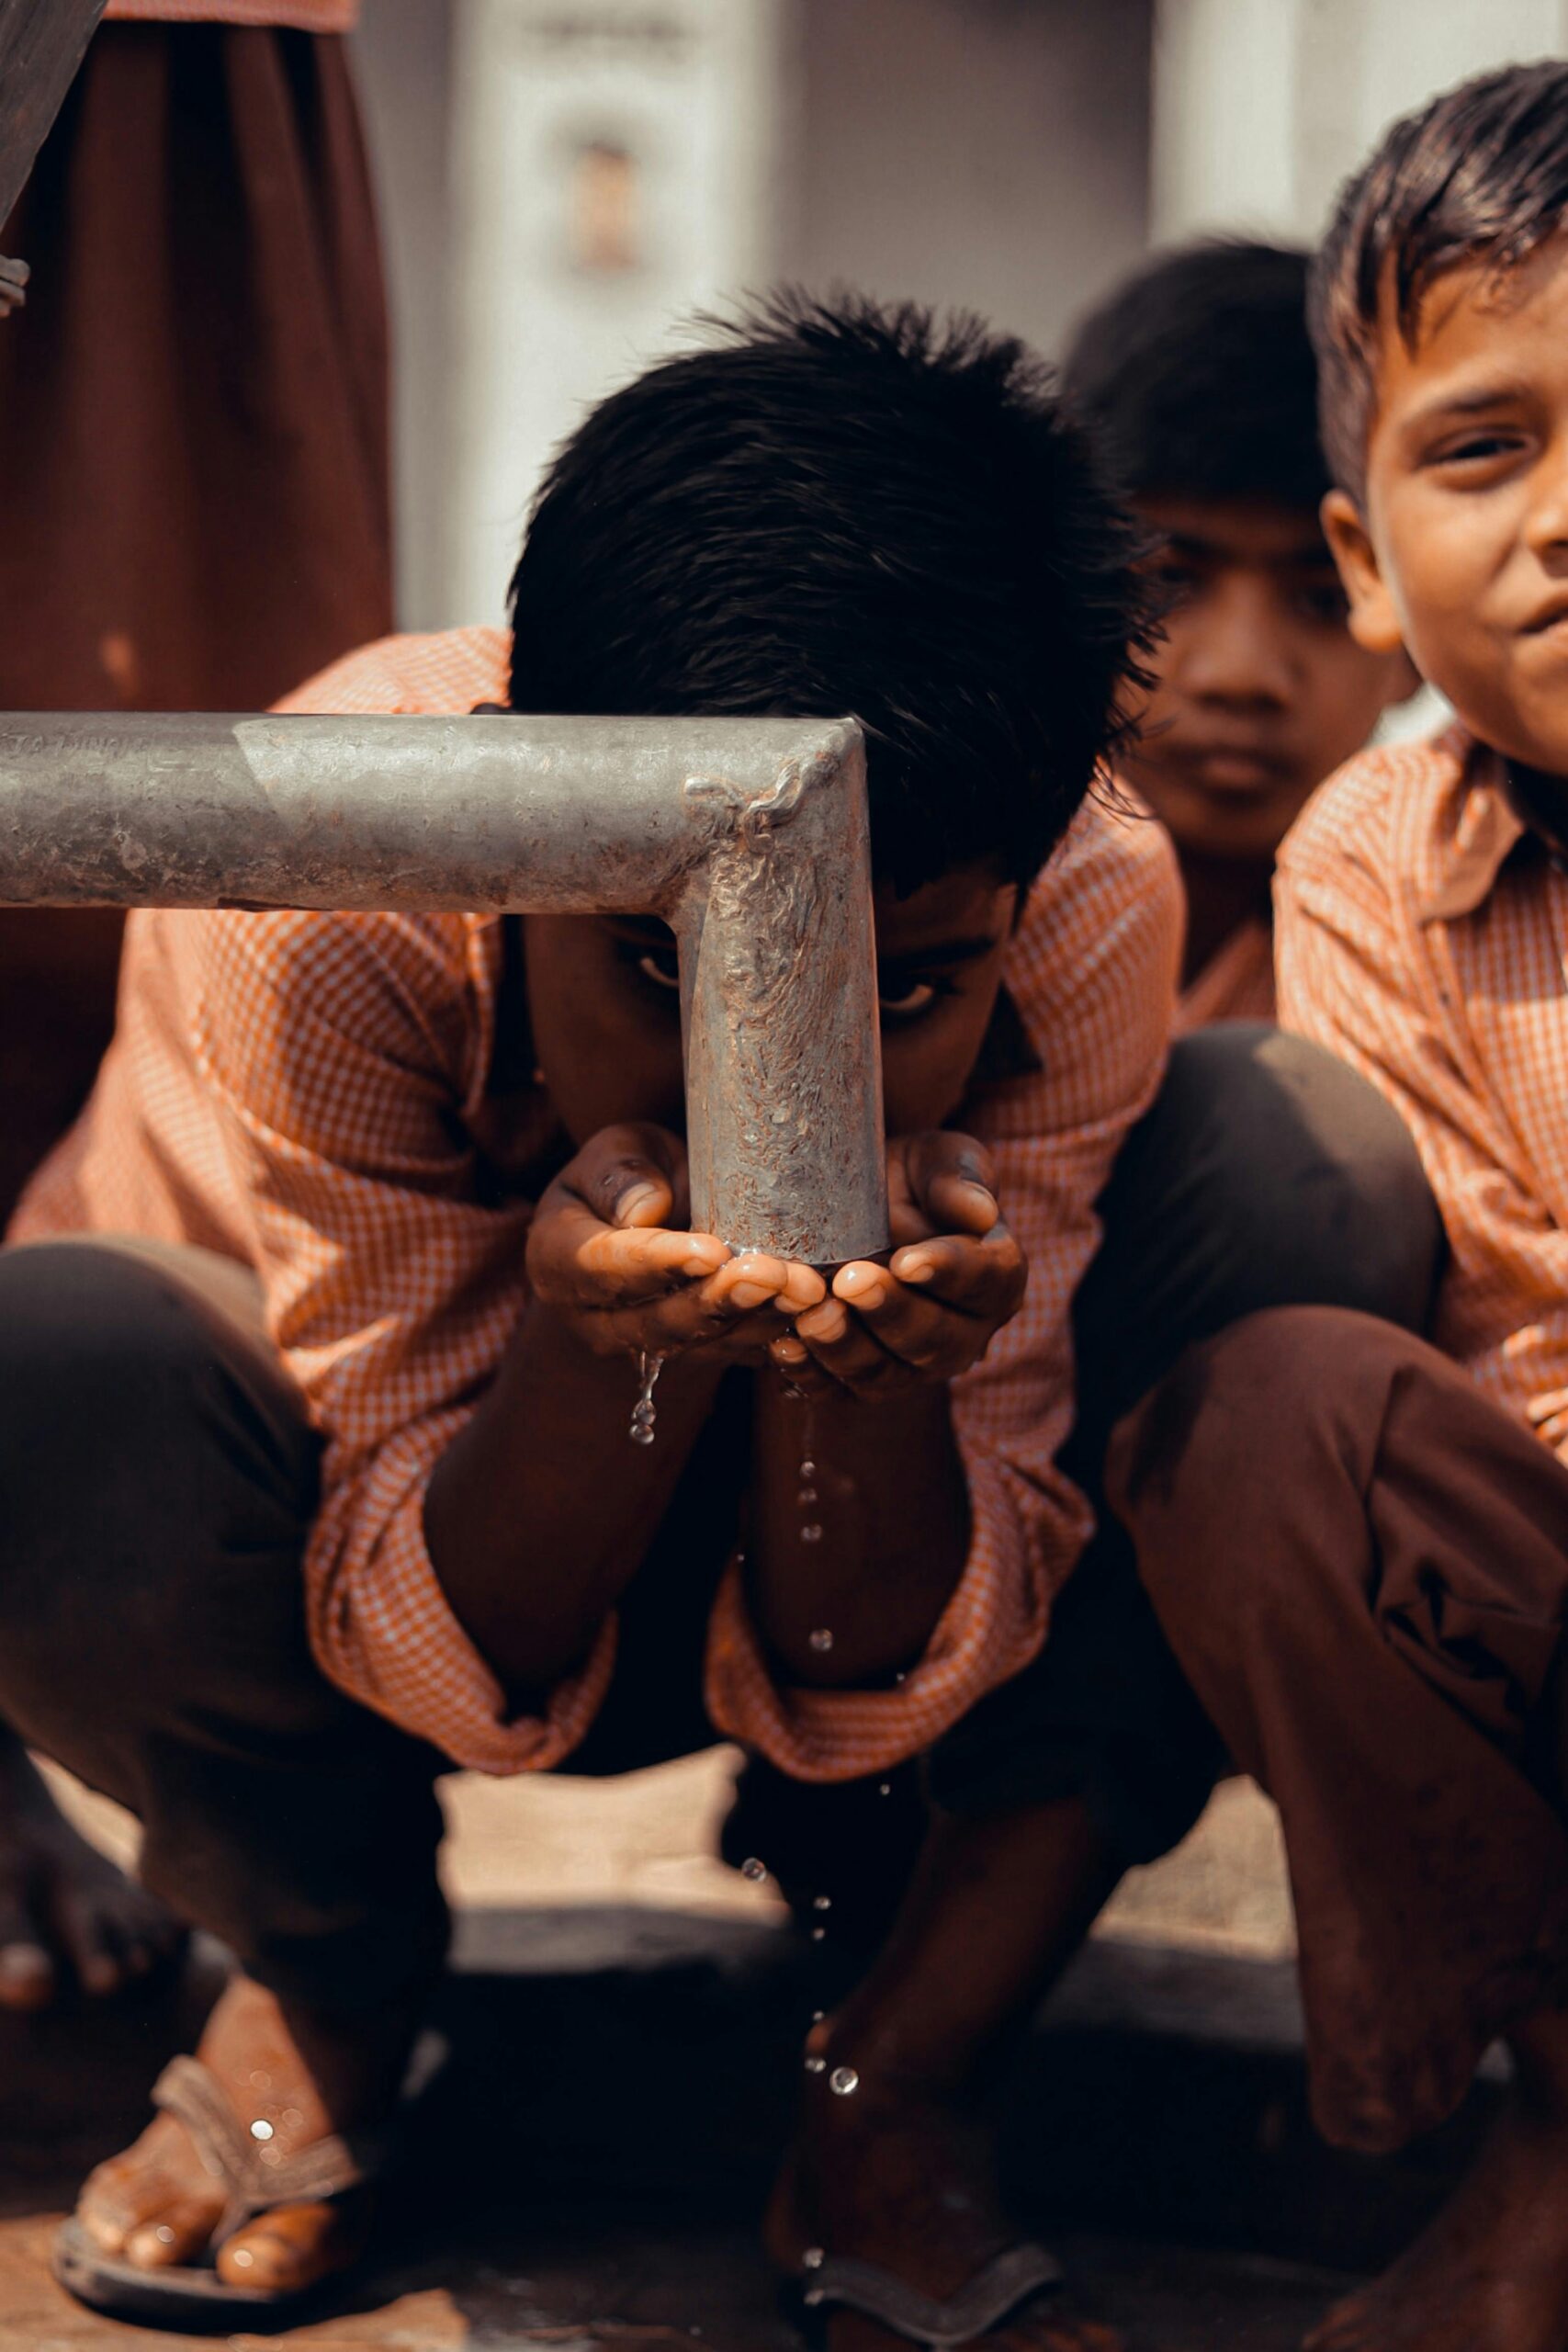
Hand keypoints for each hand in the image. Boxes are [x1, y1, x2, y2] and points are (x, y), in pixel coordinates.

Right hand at [525, 1122, 824, 1361]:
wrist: (649, 1213)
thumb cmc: (630, 1170)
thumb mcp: (616, 1150)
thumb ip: (619, 1173)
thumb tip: (646, 1209)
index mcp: (557, 1259)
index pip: (605, 1268)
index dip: (659, 1263)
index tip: (710, 1250)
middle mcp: (594, 1317)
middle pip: (656, 1323)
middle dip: (719, 1302)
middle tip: (774, 1275)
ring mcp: (643, 1346)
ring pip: (702, 1347)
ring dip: (758, 1321)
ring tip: (806, 1290)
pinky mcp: (692, 1355)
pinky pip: (733, 1354)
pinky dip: (777, 1335)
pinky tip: (816, 1313)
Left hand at [771, 1132, 1025, 1397]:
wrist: (852, 1208)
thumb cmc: (906, 1179)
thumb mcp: (936, 1159)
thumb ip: (957, 1178)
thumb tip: (981, 1212)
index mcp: (995, 1275)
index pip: (985, 1280)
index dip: (948, 1273)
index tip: (906, 1260)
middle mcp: (964, 1333)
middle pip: (937, 1341)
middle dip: (891, 1313)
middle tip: (848, 1280)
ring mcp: (913, 1366)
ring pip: (887, 1375)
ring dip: (845, 1347)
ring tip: (810, 1312)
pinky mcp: (861, 1381)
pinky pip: (839, 1393)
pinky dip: (810, 1375)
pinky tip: (782, 1344)